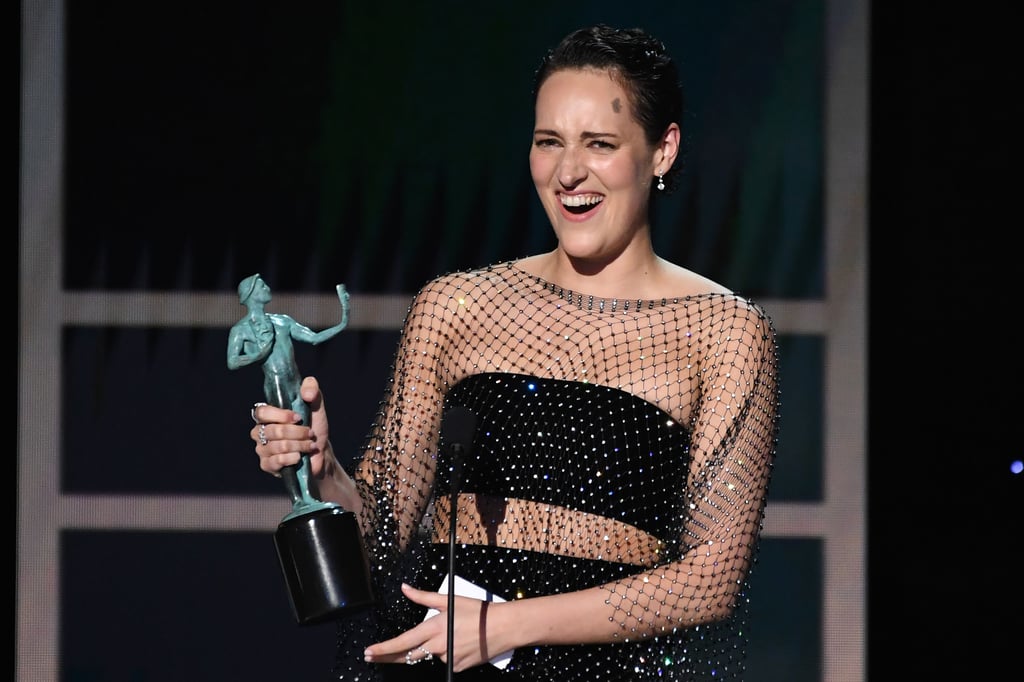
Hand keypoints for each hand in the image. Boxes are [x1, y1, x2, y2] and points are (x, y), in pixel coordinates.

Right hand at [250, 376, 330, 476]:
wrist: (320, 453)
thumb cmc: (314, 427)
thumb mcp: (316, 406)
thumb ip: (312, 390)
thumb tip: (306, 393)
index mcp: (268, 416)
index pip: (261, 412)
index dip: (279, 415)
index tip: (298, 417)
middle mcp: (260, 431)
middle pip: (273, 431)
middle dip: (297, 432)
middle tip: (309, 433)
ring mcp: (262, 449)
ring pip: (278, 446)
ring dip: (300, 445)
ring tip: (309, 445)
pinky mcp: (267, 465)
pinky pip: (278, 460)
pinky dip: (294, 457)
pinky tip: (300, 456)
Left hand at [363, 583, 501, 671]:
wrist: (503, 628)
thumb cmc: (477, 611)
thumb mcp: (449, 600)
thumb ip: (423, 596)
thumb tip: (405, 588)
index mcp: (434, 628)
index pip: (403, 642)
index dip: (384, 649)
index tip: (369, 652)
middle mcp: (438, 647)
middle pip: (407, 656)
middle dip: (387, 657)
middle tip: (373, 657)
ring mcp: (447, 659)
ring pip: (429, 655)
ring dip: (429, 648)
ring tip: (451, 633)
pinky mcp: (456, 668)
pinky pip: (444, 660)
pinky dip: (446, 652)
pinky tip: (459, 642)